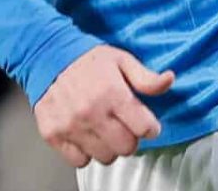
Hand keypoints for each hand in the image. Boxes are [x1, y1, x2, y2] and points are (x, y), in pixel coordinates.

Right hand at [34, 45, 174, 166]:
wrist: (47, 56)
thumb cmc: (88, 60)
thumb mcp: (122, 60)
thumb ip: (146, 77)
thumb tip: (169, 79)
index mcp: (113, 93)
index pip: (145, 128)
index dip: (150, 127)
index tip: (147, 124)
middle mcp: (92, 112)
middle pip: (127, 147)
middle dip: (131, 139)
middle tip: (124, 127)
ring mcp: (71, 126)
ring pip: (105, 157)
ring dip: (109, 147)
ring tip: (104, 130)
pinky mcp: (54, 135)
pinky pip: (80, 161)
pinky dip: (85, 152)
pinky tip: (87, 136)